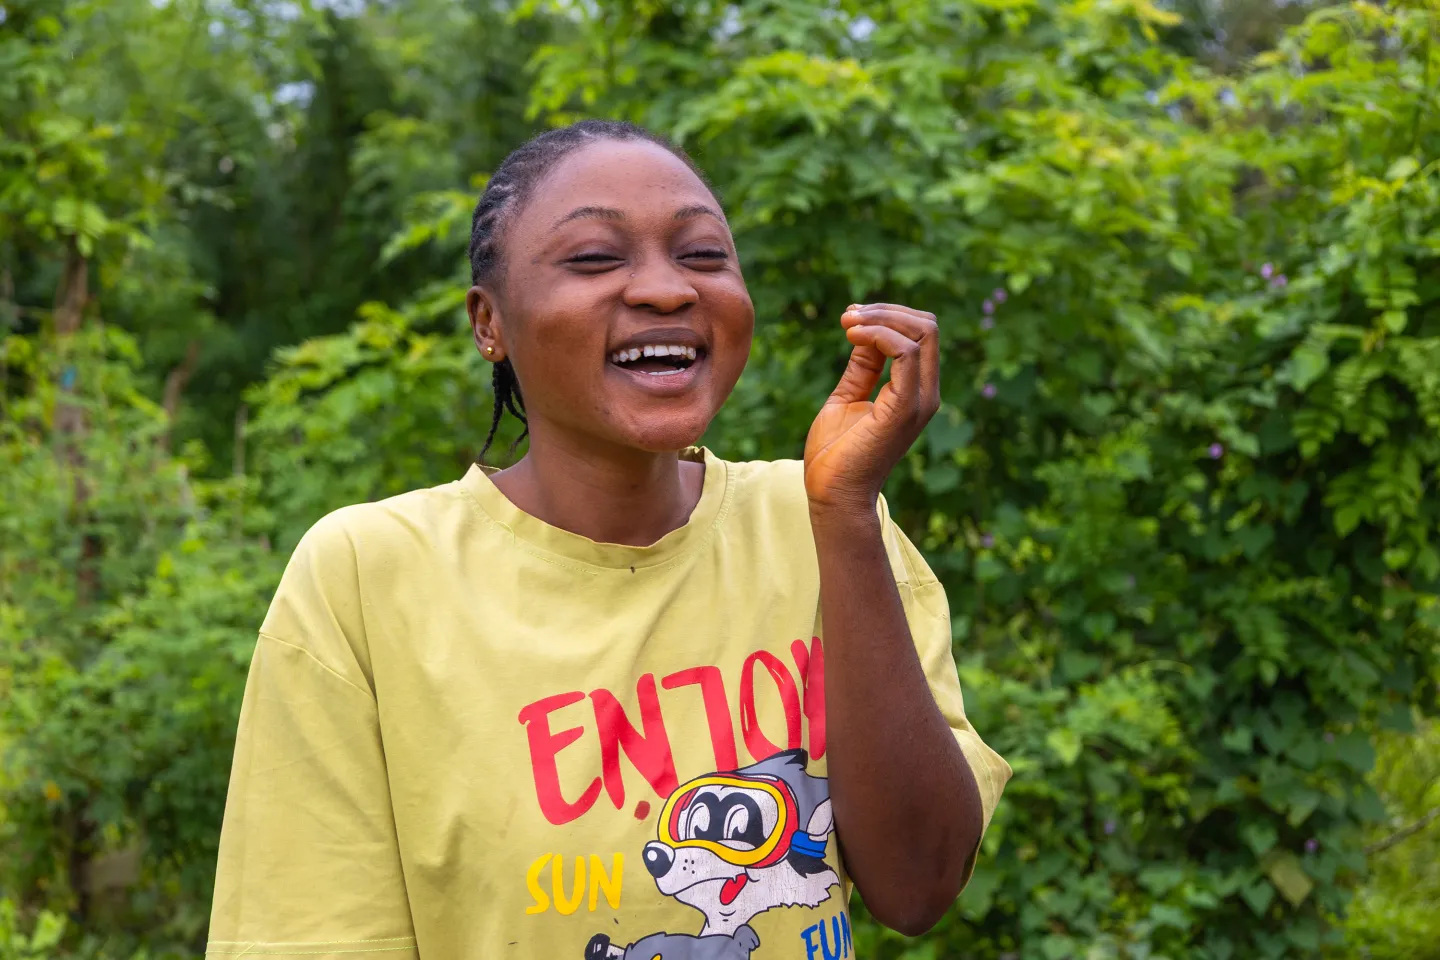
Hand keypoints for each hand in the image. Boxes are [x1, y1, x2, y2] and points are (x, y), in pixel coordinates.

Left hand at [804, 303, 939, 514]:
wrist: (832, 493)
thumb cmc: (836, 453)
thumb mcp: (847, 396)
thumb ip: (863, 367)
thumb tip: (864, 332)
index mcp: (914, 391)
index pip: (920, 334)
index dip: (886, 315)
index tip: (848, 318)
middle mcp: (925, 393)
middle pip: (928, 326)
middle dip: (886, 311)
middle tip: (847, 316)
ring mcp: (918, 401)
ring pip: (923, 332)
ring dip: (880, 318)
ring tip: (846, 323)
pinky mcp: (904, 408)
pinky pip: (907, 353)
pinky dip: (879, 335)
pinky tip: (853, 337)